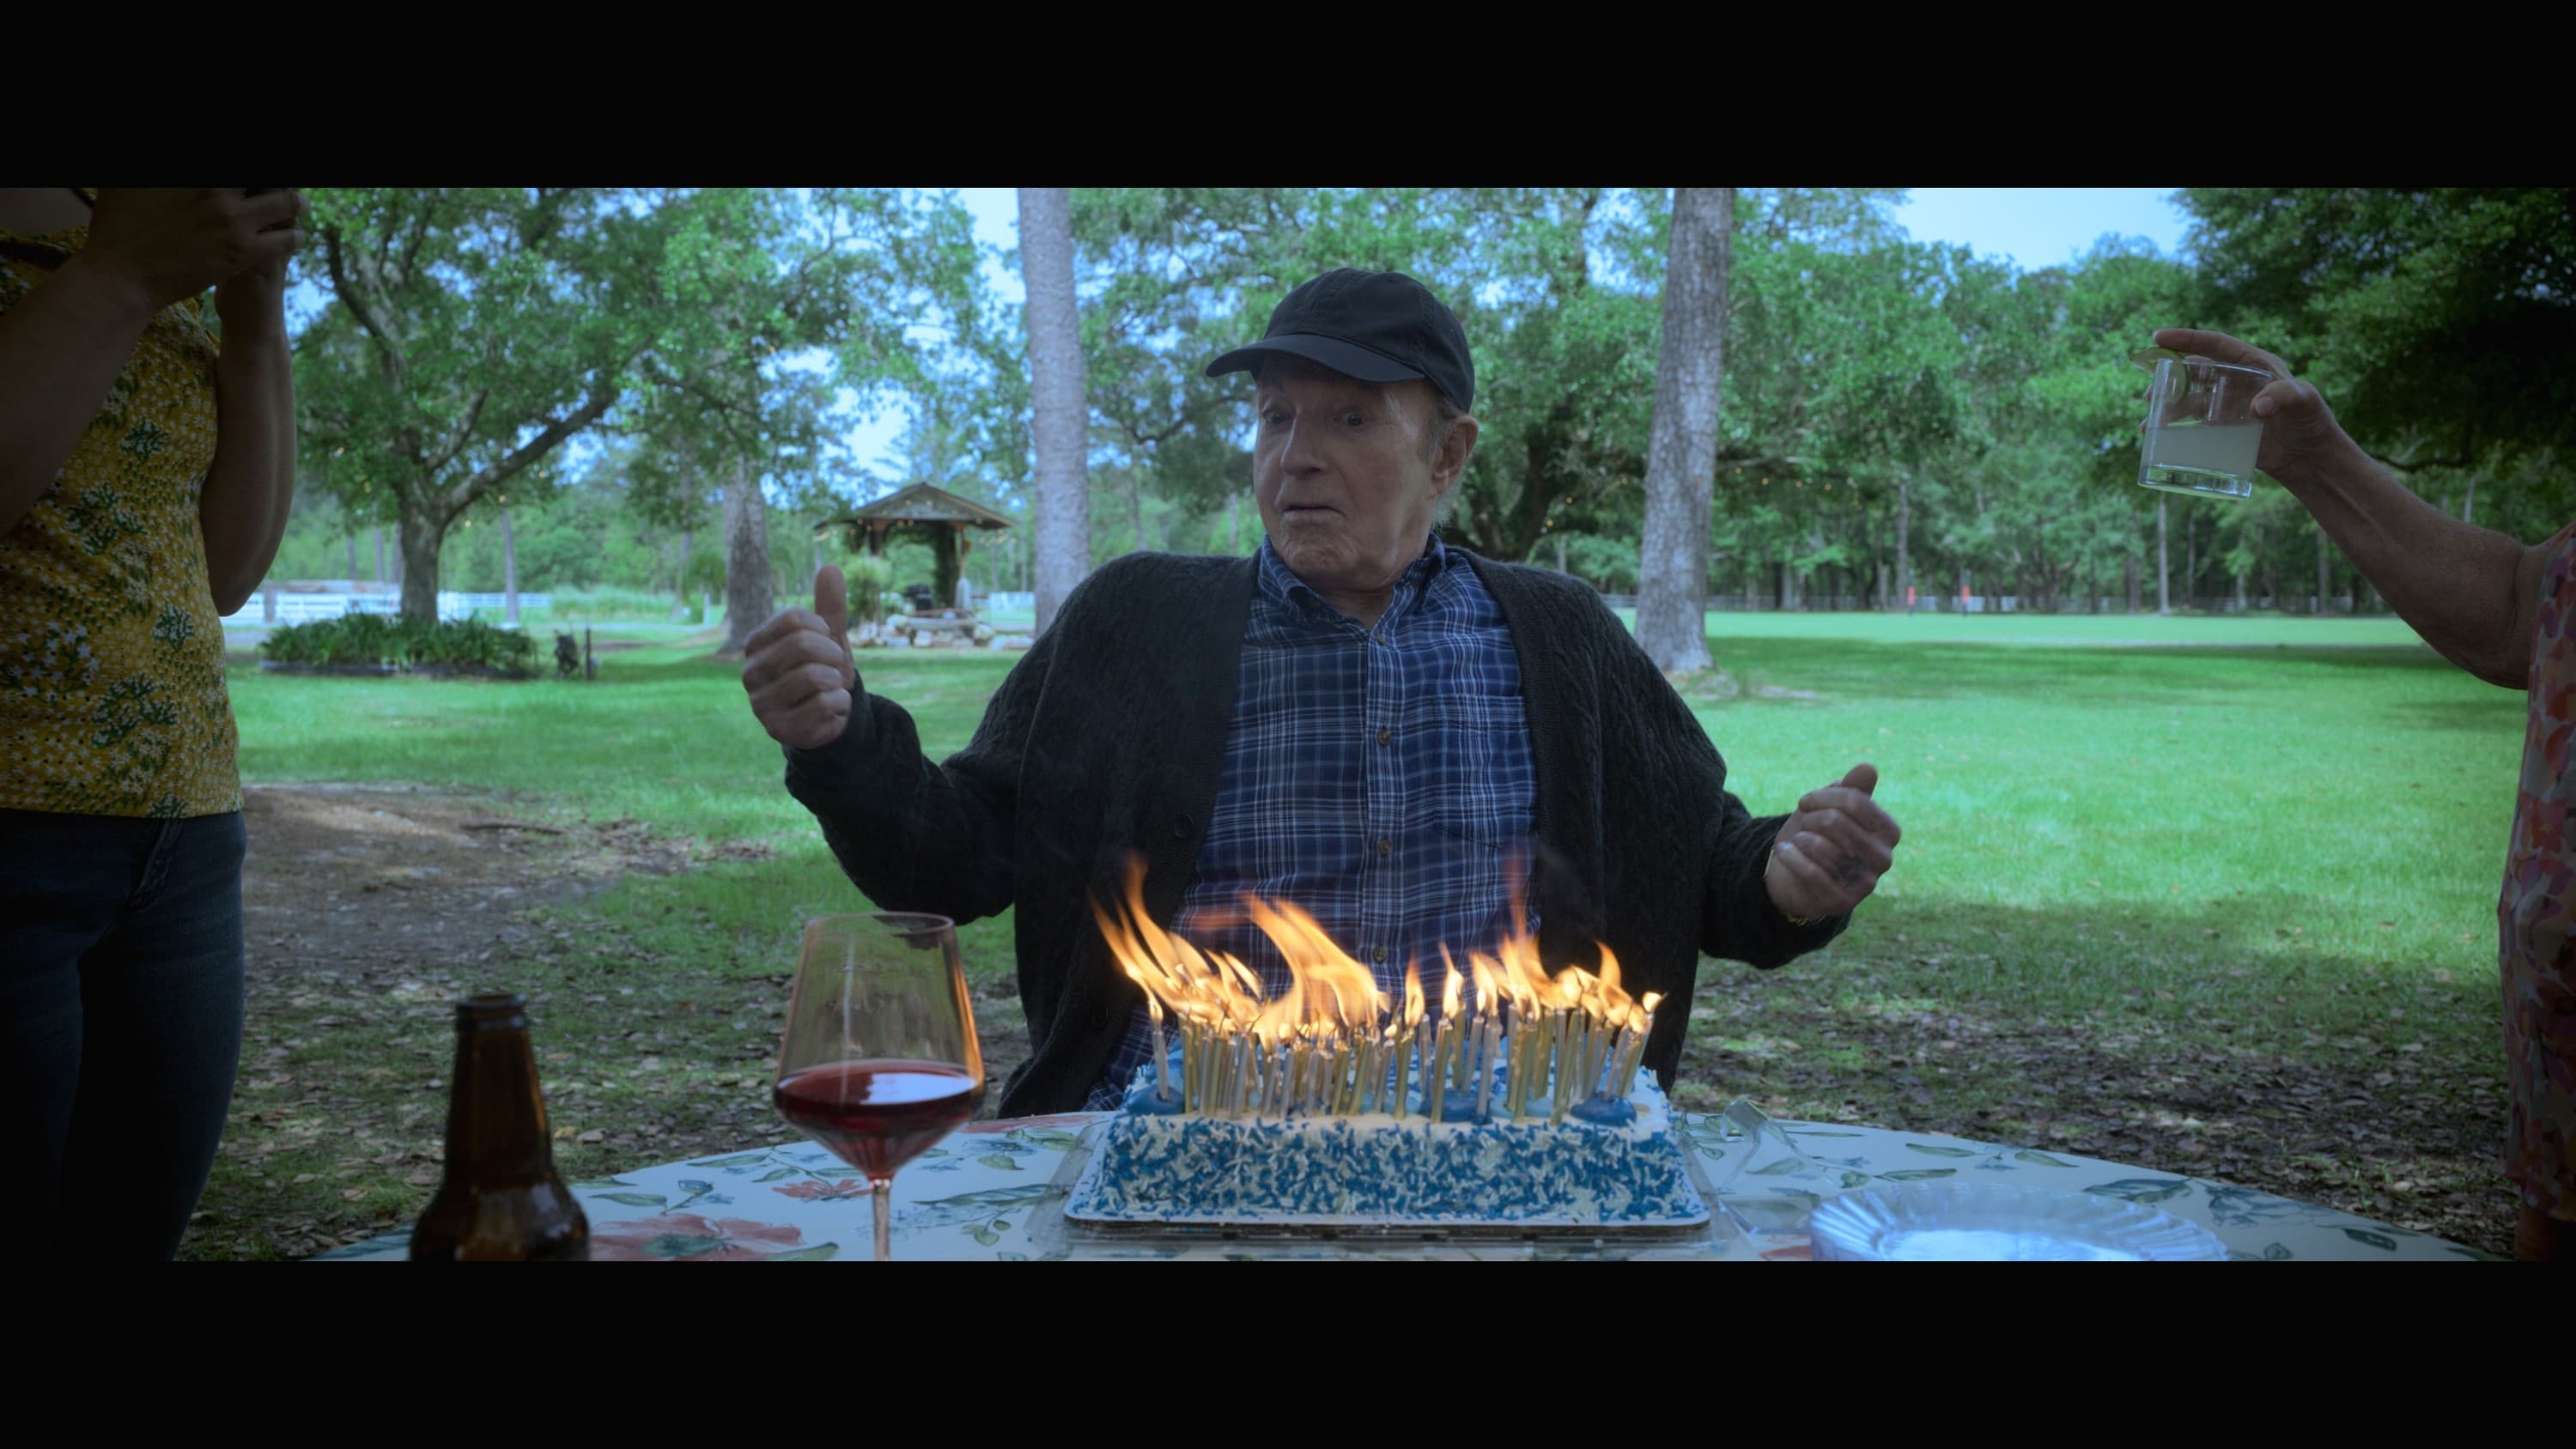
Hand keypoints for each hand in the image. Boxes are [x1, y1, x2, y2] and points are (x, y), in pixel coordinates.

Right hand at [79, 188, 306, 314]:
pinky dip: (295, 235)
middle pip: (270, 182)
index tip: (253, 186)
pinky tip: (292, 235)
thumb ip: (161, 175)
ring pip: (289, 202)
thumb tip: (169, 178)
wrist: (121, 275)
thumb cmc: (117, 225)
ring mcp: (232, 220)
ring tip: (297, 205)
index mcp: (197, 176)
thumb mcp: (131, 183)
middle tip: (276, 191)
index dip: (254, 179)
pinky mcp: (242, 252)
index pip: (247, 169)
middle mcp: (217, 190)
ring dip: (296, 203)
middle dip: (275, 185)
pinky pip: (288, 239)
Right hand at [743, 566, 859, 750]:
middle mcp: (751, 673)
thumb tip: (831, 567)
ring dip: (837, 680)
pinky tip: (832, 708)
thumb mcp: (829, 638)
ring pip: (813, 676)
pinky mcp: (779, 729)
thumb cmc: (823, 670)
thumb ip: (830, 606)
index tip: (827, 640)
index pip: (793, 619)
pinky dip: (840, 702)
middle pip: (802, 644)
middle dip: (833, 654)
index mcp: (756, 644)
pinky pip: (823, 703)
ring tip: (832, 686)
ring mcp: (761, 703)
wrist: (827, 716)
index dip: (823, 627)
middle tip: (836, 665)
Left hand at [1765, 762, 1900, 921]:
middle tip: (1803, 822)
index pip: (1857, 802)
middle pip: (1836, 822)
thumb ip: (1852, 788)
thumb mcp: (1832, 807)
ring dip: (1802, 838)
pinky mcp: (1842, 902)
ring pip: (1825, 848)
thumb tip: (1868, 768)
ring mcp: (1865, 884)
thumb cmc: (1820, 835)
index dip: (1824, 796)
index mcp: (1889, 832)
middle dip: (1811, 817)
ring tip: (1798, 840)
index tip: (1806, 801)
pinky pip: (1813, 873)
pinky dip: (1793, 857)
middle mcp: (1883, 859)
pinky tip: (1784, 851)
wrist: (1799, 877)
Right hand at [2150, 328, 2355, 483]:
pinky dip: (2174, 429)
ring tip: (2148, 423)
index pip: (2216, 345)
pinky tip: (2159, 437)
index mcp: (2253, 364)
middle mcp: (2236, 381)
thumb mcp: (2305, 402)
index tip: (2159, 337)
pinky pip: (2193, 425)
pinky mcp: (2223, 428)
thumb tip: (2258, 406)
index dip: (2187, 339)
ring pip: (2189, 399)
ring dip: (2167, 407)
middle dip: (2168, 378)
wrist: (2309, 457)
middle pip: (2195, 371)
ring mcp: (2227, 405)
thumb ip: (2285, 396)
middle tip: (2149, 393)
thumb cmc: (2311, 422)